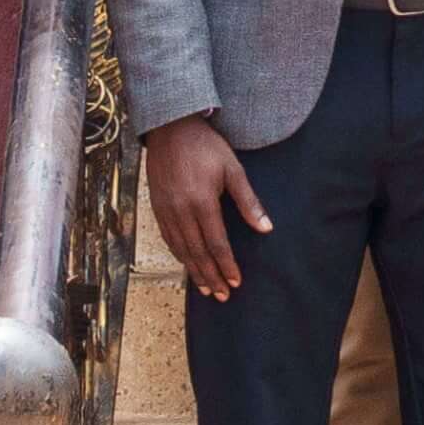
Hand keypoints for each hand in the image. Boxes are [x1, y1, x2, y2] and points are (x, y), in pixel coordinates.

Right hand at [144, 113, 268, 299]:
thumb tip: (266, 228)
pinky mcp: (157, 207)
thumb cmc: (206, 147)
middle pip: (198, 253)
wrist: (170, 129)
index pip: (217, 244)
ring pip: (181, 249)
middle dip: (211, 276)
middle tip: (222, 296)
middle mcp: (181, 211)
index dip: (227, 266)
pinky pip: (168, 239)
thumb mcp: (233, 169)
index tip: (235, 282)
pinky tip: (187, 264)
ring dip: (194, 271)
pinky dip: (179, 255)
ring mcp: (166, 210)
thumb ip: (248, 201)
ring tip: (206, 288)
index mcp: (202, 202)